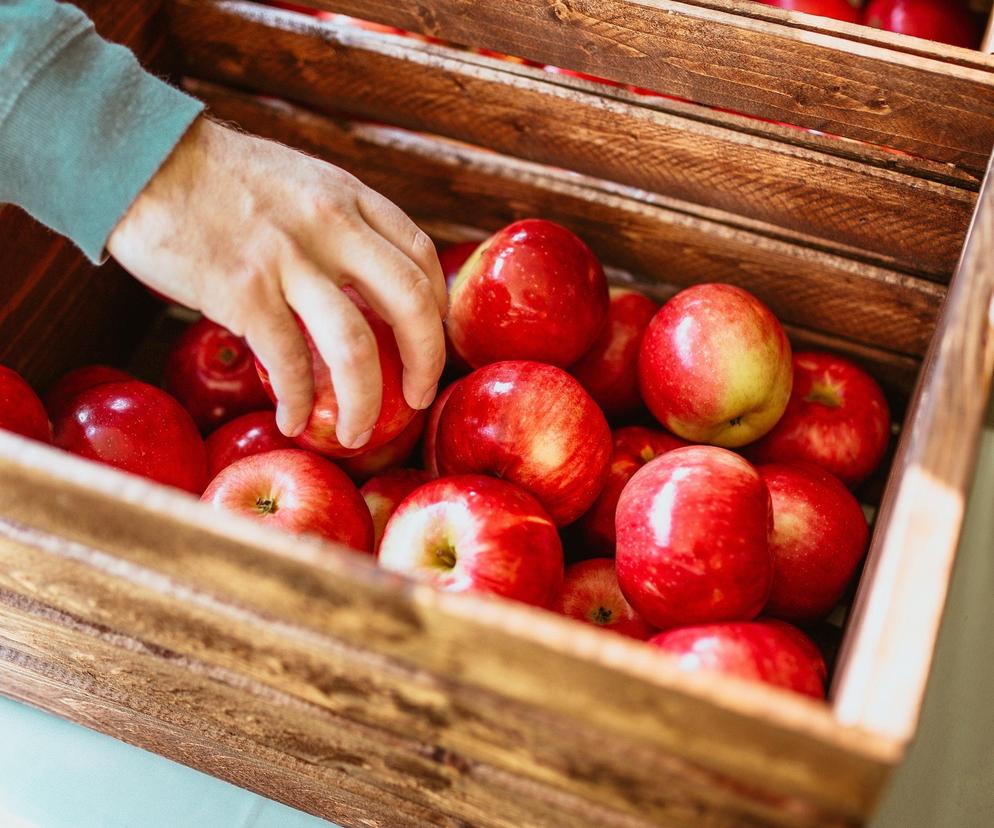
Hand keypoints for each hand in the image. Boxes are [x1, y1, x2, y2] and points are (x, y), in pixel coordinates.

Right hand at [107, 116, 446, 448]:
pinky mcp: (242, 291)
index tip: (429, 341)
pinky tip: (293, 421)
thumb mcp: (301, 183)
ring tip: (356, 435)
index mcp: (350, 199)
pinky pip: (288, 364)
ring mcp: (288, 260)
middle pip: (411, 305)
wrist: (141, 157)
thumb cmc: (219, 178)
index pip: (422, 258)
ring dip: (364, 404)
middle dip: (426, 363)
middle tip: (418, 398)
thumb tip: (364, 284)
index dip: (436, 310)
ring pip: (355, 348)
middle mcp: (331, 226)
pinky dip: (298, 403)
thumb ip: (339, 225)